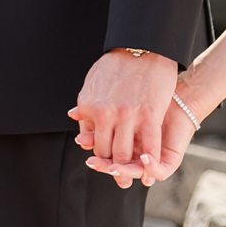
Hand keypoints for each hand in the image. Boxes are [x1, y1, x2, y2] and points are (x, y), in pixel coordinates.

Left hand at [69, 49, 177, 174]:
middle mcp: (104, 114)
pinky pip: (148, 145)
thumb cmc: (119, 63)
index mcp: (89, 107)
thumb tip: (74, 117)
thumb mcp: (93, 82)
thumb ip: (85, 103)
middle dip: (113, 169)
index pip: (92, 141)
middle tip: (120, 181)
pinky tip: (151, 165)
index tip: (106, 164)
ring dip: (129, 169)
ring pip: (124, 154)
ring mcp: (126, 116)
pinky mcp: (148, 115)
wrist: (143, 46)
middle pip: (106, 152)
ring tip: (134, 177)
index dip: (100, 155)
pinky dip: (149, 160)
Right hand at [87, 86, 201, 187]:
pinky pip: (159, 171)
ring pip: (133, 172)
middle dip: (103, 164)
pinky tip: (144, 159)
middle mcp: (137, 157)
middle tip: (91, 160)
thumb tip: (72, 113)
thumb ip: (99, 110)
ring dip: (122, 171)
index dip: (94, 147)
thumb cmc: (148, 87)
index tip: (81, 141)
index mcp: (123, 145)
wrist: (178, 87)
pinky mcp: (169, 161)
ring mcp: (152, 162)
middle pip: (115, 165)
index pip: (105, 152)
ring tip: (112, 165)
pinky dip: (151, 168)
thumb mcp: (122, 99)